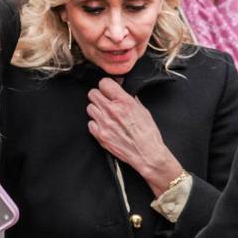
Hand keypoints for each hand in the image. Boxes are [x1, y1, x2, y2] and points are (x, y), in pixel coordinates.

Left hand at [87, 77, 183, 195]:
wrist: (147, 154)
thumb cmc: (148, 134)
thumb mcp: (143, 110)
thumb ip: (130, 98)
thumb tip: (122, 89)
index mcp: (124, 102)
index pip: (104, 83)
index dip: (106, 86)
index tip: (108, 89)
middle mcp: (112, 111)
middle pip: (93, 93)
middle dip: (99, 95)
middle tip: (105, 101)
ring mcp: (104, 124)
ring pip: (89, 107)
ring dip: (96, 109)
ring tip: (105, 115)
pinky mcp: (100, 136)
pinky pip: (90, 123)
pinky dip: (95, 124)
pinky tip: (104, 126)